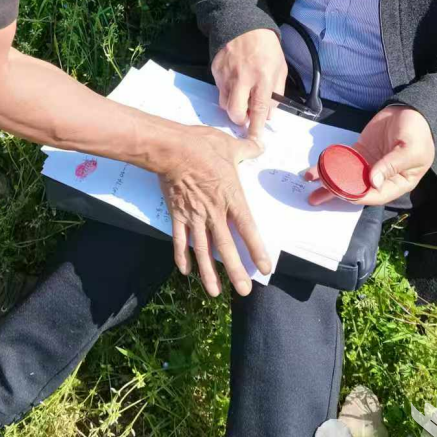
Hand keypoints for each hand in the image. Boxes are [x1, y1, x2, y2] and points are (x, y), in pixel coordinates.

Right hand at [159, 125, 270, 297]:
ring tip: (214, 292)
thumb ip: (248, 149)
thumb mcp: (230, 145)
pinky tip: (185, 272)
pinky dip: (181, 257)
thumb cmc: (203, 146)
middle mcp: (214, 213)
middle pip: (226, 248)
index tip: (264, 268)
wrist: (172, 149)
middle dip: (236, 271)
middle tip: (244, 291)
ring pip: (202, 251)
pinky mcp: (177, 215)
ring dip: (208, 273)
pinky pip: (180, 240)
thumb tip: (261, 144)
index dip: (256, 250)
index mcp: (232, 198)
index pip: (248, 229)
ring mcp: (194, 216)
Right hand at [211, 29, 287, 139]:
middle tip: (246, 116)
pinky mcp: (215, 70)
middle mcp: (242, 78)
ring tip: (241, 95)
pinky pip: (219, 89)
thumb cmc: (266, 47)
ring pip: (224, 103)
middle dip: (240, 119)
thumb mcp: (280, 68)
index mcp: (262, 77)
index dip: (257, 126)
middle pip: (235, 111)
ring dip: (233, 105)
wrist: (243, 24)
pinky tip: (234, 80)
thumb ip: (276, 92)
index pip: (260, 108)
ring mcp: (226, 74)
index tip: (256, 139)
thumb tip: (270, 115)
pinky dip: (227, 91)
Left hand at [304, 105, 434, 206]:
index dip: (359, 196)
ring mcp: (370, 164)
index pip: (377, 195)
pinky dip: (331, 163)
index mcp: (398, 182)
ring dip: (330, 180)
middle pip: (357, 189)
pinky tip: (317, 167)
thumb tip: (373, 181)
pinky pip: (344, 160)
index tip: (342, 194)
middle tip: (316, 197)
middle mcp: (382, 177)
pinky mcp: (361, 151)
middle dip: (336, 193)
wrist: (411, 109)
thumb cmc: (417, 132)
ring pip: (347, 176)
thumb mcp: (410, 150)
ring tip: (310, 182)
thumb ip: (391, 165)